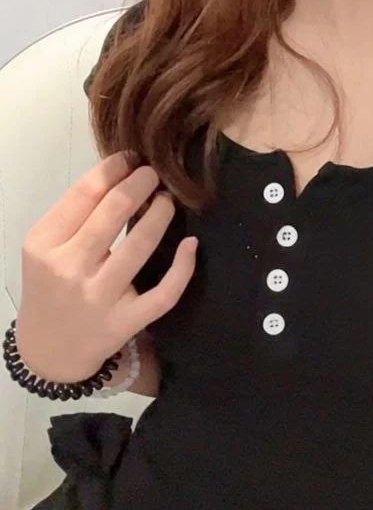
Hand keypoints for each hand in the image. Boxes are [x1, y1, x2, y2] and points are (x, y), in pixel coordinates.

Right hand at [16, 152, 196, 383]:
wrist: (49, 349)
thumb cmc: (51, 285)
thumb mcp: (46, 247)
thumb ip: (76, 212)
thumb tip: (122, 169)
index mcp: (45, 244)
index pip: (84, 193)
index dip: (114, 168)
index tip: (131, 159)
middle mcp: (70, 269)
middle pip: (113, 211)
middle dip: (141, 184)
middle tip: (154, 175)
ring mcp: (99, 298)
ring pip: (140, 244)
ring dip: (161, 213)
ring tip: (167, 201)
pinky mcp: (125, 322)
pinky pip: (164, 293)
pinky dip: (183, 266)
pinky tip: (190, 244)